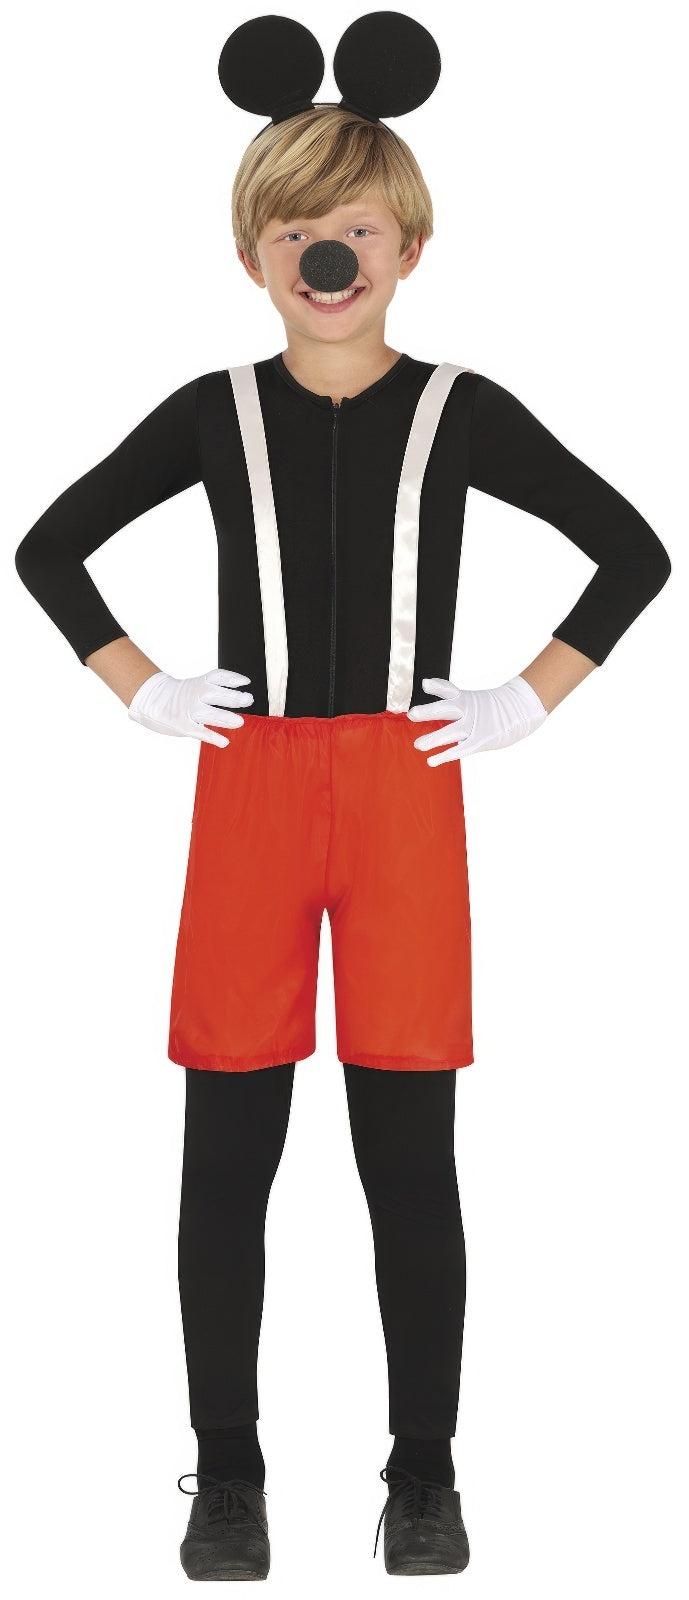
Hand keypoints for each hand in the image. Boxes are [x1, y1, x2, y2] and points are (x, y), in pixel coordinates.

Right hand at [127, 667, 253, 748]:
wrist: (151, 700)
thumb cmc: (180, 696)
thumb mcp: (195, 686)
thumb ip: (214, 691)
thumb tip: (239, 698)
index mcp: (200, 683)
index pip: (218, 677)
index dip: (232, 678)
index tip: (245, 682)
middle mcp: (195, 694)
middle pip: (217, 694)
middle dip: (233, 697)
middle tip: (248, 699)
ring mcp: (189, 709)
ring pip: (209, 713)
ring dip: (225, 717)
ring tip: (239, 722)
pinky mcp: (182, 725)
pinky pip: (198, 731)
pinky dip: (212, 737)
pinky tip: (224, 742)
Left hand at [407, 675, 546, 763]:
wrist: (519, 712)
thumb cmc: (490, 708)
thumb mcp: (473, 700)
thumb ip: (454, 704)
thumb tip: (428, 706)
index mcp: (466, 698)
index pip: (449, 689)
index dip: (438, 686)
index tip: (425, 684)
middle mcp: (468, 710)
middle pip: (446, 709)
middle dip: (429, 712)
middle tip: (412, 714)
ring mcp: (474, 726)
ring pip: (451, 732)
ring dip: (434, 739)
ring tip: (418, 745)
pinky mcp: (480, 741)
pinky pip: (460, 749)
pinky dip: (445, 756)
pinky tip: (431, 761)